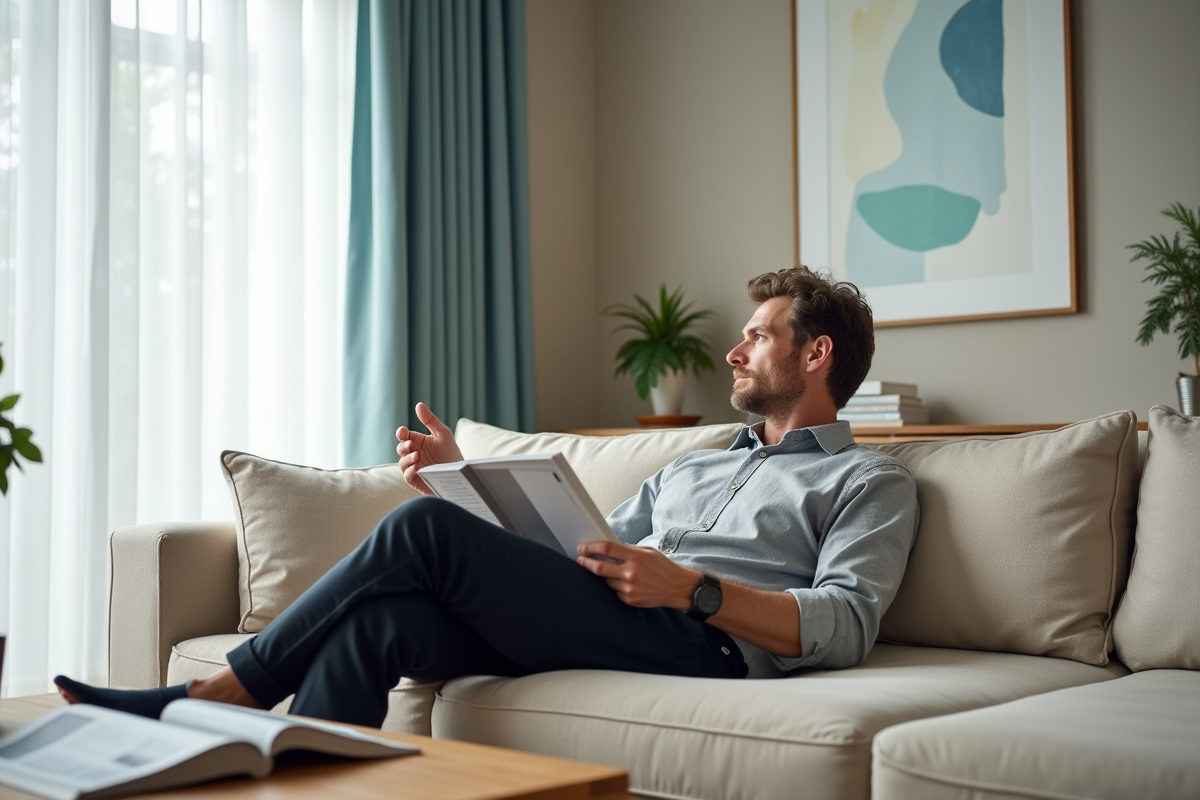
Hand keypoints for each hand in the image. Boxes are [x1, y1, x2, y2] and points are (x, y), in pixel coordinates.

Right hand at [396, 402, 464, 494]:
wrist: (460, 474)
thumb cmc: (451, 453)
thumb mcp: (443, 434)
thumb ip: (430, 420)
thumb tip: (418, 404)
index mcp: (419, 442)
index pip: (404, 436)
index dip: (401, 433)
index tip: (403, 431)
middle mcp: (414, 454)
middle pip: (400, 448)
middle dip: (403, 446)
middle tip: (411, 445)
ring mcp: (413, 468)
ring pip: (402, 462)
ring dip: (407, 458)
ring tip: (417, 455)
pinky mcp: (416, 480)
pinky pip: (407, 476)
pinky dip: (409, 471)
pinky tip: (416, 467)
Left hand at [576, 541, 701, 609]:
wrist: (678, 587)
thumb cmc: (663, 567)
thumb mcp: (647, 551)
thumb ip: (627, 549)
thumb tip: (607, 548)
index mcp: (636, 556)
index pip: (606, 548)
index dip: (590, 547)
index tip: (582, 548)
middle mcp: (631, 572)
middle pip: (599, 567)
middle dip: (586, 563)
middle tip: (581, 559)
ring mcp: (630, 587)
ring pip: (606, 580)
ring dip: (605, 575)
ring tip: (614, 572)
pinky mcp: (630, 599)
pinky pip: (615, 591)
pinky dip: (616, 586)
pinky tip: (626, 583)